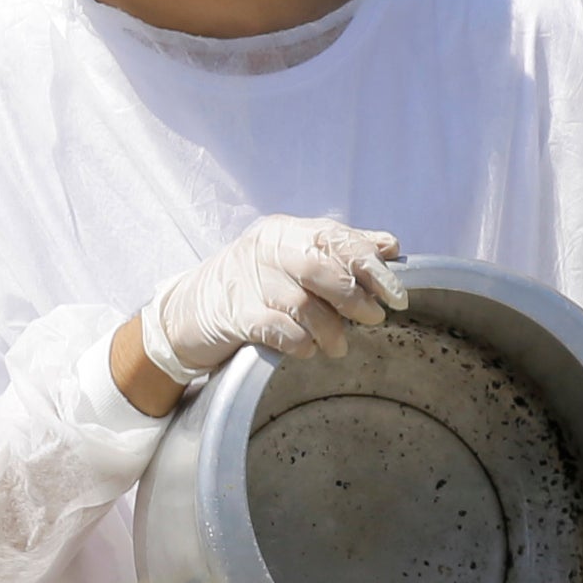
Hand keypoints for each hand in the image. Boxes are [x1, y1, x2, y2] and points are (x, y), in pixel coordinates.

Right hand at [143, 217, 404, 384]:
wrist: (185, 313)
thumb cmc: (251, 286)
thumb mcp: (293, 259)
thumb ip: (340, 251)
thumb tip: (390, 245)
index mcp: (286, 231)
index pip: (336, 238)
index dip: (370, 265)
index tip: (396, 293)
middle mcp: (266, 249)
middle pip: (321, 267)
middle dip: (354, 296)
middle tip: (374, 318)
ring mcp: (247, 281)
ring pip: (302, 302)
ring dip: (330, 329)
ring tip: (339, 347)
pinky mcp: (233, 314)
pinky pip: (276, 329)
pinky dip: (299, 342)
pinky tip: (308, 351)